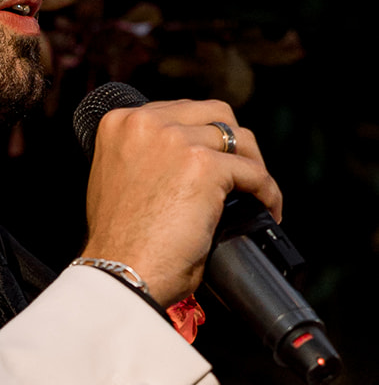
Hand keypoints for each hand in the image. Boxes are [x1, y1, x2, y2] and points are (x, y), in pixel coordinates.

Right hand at [79, 100, 282, 307]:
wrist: (121, 273)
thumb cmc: (119, 244)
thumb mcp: (117, 181)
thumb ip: (144, 157)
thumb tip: (182, 162)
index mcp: (120, 123)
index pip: (180, 111)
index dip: (204, 135)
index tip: (216, 157)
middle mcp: (146, 123)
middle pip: (215, 114)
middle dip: (233, 143)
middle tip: (241, 175)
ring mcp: (176, 141)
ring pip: (239, 139)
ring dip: (253, 165)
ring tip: (257, 193)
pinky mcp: (205, 166)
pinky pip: (254, 173)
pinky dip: (267, 192)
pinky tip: (268, 209)